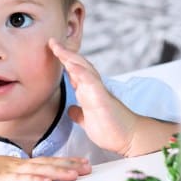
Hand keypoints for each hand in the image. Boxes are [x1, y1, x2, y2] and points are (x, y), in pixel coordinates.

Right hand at [0, 153, 89, 180]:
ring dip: (58, 172)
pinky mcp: (2, 179)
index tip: (83, 162)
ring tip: (75, 175)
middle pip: (49, 164)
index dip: (66, 161)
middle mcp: (20, 164)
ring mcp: (12, 171)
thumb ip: (19, 179)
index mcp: (21, 164)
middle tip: (88, 167)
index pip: (48, 161)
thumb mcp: (5, 175)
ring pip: (39, 170)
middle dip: (69, 165)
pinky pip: (21, 180)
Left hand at [48, 38, 138, 155]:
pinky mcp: (103, 99)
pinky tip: (72, 66)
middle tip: (52, 42)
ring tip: (58, 48)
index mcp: (87, 91)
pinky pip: (91, 82)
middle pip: (77, 65)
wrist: (128, 138)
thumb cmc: (110, 128)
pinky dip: (81, 73)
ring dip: (71, 58)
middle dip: (64, 53)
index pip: (74, 71)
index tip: (52, 50)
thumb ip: (79, 114)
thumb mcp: (87, 120)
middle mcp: (92, 88)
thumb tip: (71, 110)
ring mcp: (98, 91)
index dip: (63, 61)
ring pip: (84, 69)